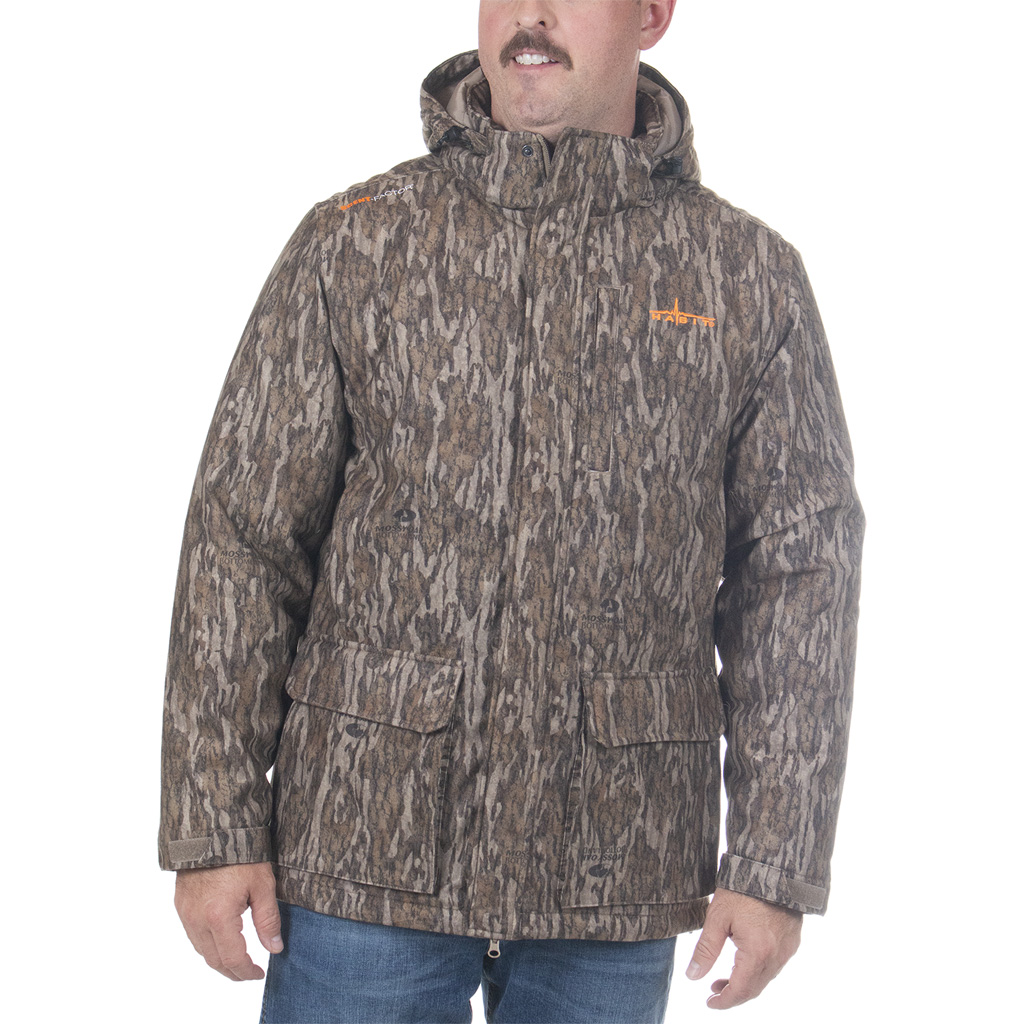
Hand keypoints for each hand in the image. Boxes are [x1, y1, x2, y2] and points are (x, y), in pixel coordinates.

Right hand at [174, 862, 282, 980]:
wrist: (213, 829)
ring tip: (238, 959)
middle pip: (214, 960)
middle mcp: (197, 920)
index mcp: (219, 917)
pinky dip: (207, 944)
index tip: (259, 973)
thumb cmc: (241, 854)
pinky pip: (193, 935)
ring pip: (201, 950)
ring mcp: (186, 913)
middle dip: (233, 971)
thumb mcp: (262, 885)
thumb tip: (275, 948)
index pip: (232, 958)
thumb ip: (268, 920)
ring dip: (219, 959)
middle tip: (249, 972)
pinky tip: (221, 939)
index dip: (246, 971)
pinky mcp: (181, 904)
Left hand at [685, 887, 801, 1008]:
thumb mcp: (717, 917)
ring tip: (724, 977)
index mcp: (757, 953)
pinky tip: (745, 961)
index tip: (710, 1003)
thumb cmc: (742, 889)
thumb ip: (705, 950)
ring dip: (745, 983)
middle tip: (713, 990)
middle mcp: (776, 956)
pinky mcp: (792, 941)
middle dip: (733, 994)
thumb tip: (693, 976)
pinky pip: (775, 965)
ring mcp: (787, 949)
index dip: (724, 1001)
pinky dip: (758, 970)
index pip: (741, 990)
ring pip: (765, 978)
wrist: (772, 867)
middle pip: (754, 989)